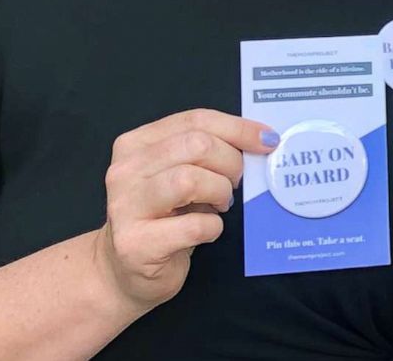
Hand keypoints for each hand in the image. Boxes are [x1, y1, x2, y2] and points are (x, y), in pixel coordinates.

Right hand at [92, 109, 277, 309]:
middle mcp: (125, 170)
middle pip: (197, 145)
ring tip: (221, 205)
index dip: (238, 128)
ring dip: (219, 192)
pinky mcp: (135, 244)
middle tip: (235, 183)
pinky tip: (208, 230)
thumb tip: (262, 140)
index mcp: (136, 143)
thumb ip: (207, 152)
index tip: (267, 140)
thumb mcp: (180, 174)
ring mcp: (125, 207)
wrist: (125, 272)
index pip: (196, 120)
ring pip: (189, 180)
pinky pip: (193, 226)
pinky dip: (212, 227)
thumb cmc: (164, 218)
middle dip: (230, 163)